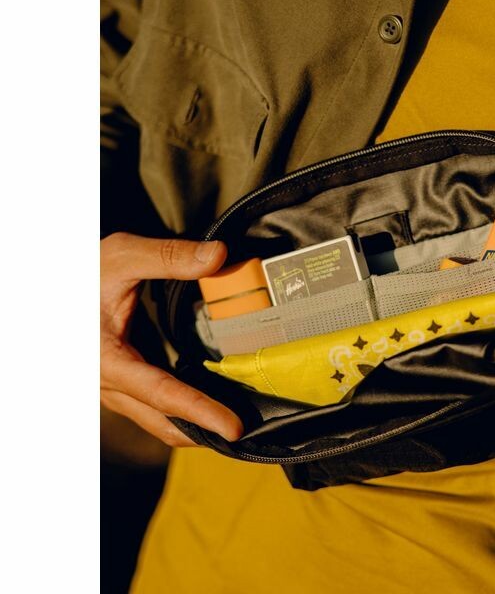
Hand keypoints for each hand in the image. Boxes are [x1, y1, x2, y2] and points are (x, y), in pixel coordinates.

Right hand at [101, 233, 243, 444]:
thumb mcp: (122, 255)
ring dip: (195, 427)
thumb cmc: (82, 271)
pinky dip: (184, 412)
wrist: (51, 287)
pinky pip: (154, 409)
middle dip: (205, 431)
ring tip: (237, 424)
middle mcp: (106, 383)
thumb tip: (219, 256)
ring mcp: (112, 389)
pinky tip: (214, 404)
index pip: (162, 393)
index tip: (234, 427)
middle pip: (163, 419)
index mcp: (106, 359)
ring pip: (158, 420)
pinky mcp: (120, 385)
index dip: (200, 411)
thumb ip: (169, 256)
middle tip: (249, 432)